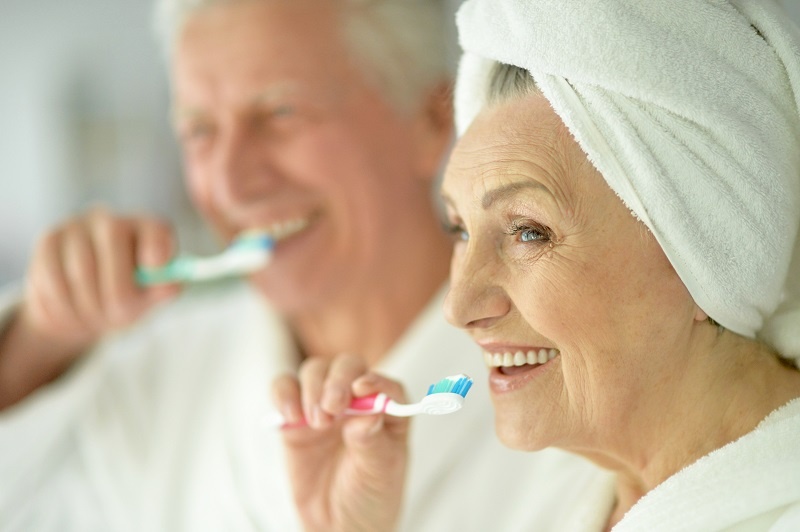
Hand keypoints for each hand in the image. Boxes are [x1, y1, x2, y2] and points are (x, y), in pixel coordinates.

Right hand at [0, 207, 179, 407]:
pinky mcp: (49, 240)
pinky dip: (65, 305)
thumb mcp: (148, 298)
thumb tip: (170, 285)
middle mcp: (113, 220)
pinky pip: (54, 277)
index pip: (156, 229)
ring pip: (81, 266)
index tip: (154, 268)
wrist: (81, 308)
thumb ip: (162, 290)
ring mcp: (78, 226)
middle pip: (113, 238)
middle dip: (116, 288)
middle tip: (119, 316)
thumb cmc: (125, 298)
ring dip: (90, 305)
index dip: (156, 245)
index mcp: (149, 230)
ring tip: (96, 319)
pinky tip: (73, 313)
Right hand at [272, 354, 408, 531]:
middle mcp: (357, 401)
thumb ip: (373, 442)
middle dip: (338, 381)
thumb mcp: (379, 474)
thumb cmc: (370, 495)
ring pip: (315, 371)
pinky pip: (285, 389)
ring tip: (318, 422)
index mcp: (389, 412)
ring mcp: (325, 406)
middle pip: (347, 368)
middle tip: (333, 406)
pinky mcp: (295, 418)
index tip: (362, 388)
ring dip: (313, 388)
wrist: (338, 525)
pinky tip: (290, 416)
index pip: (386, 385)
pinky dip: (283, 394)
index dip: (376, 381)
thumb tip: (368, 413)